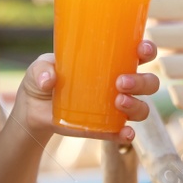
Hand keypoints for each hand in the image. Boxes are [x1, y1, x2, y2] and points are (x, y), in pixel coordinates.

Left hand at [14, 42, 160, 142]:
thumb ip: (43, 69)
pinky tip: (125, 133)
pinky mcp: (106, 128)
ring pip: (142, 107)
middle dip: (142, 81)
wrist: (33, 110)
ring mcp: (115, 108)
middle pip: (148, 82)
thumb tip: (49, 80)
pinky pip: (124, 133)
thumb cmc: (44, 78)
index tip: (142, 49)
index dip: (147, 50)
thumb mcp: (40, 68)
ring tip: (118, 101)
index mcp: (110, 61)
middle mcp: (120, 84)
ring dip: (137, 105)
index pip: (139, 53)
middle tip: (120, 82)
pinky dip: (128, 134)